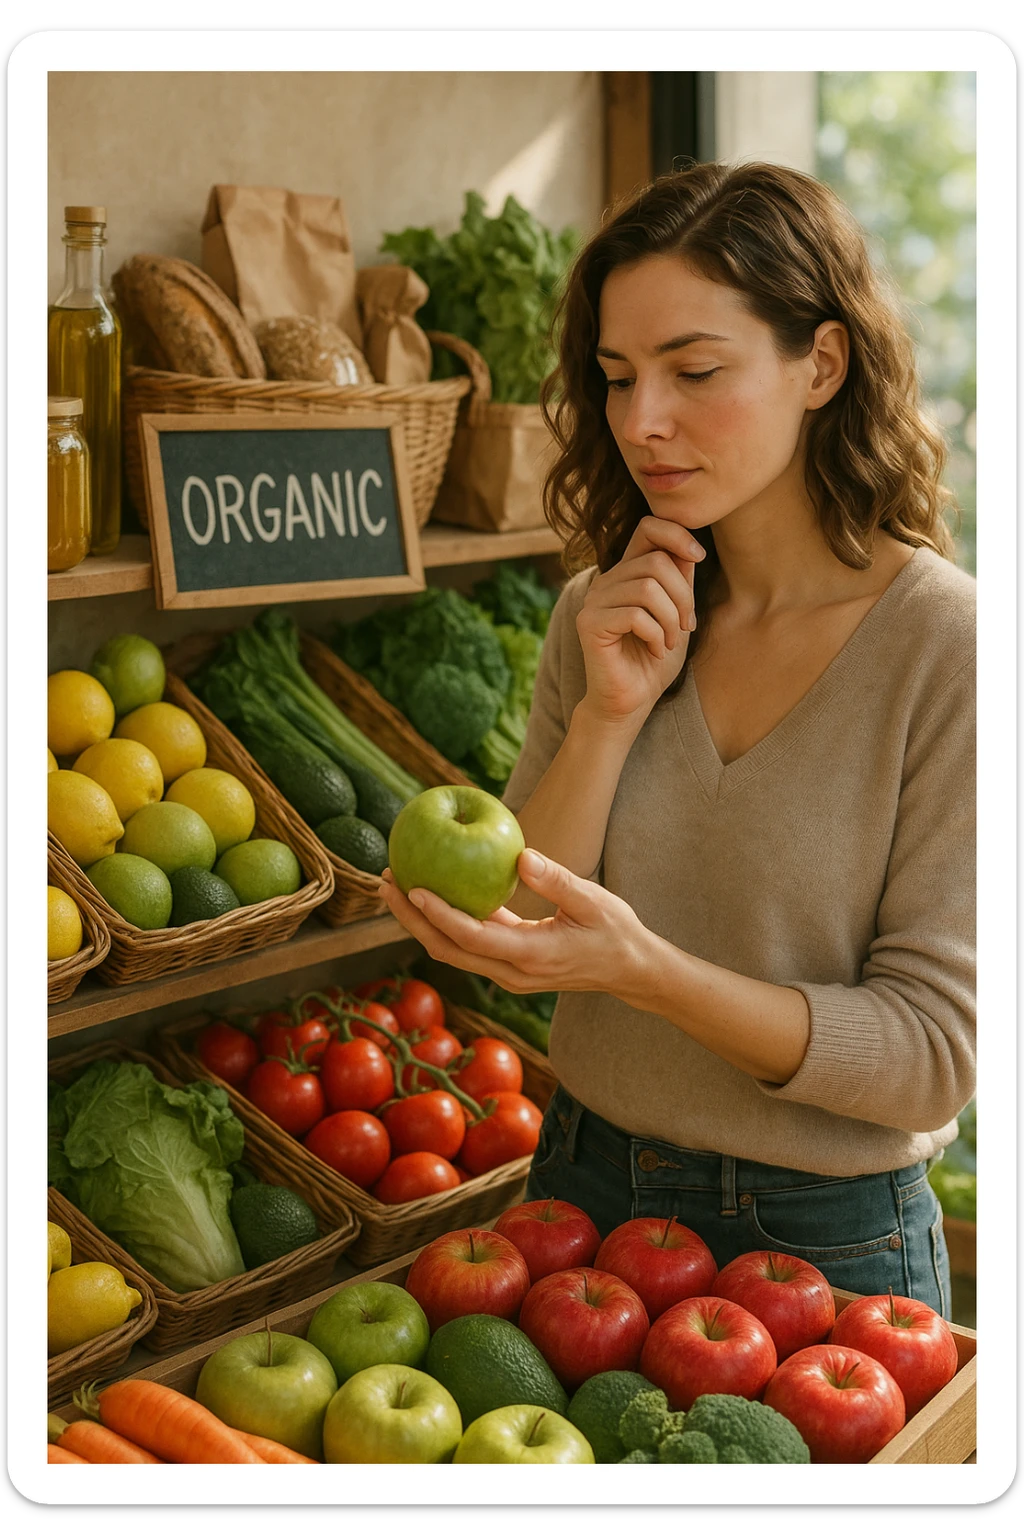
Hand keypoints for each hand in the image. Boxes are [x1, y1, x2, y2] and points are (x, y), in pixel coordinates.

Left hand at [379, 849, 651, 1000]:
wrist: (630, 970)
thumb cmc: (616, 932)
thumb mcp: (595, 901)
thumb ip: (558, 881)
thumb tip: (521, 856)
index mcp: (531, 956)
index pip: (473, 938)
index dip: (439, 915)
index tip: (413, 888)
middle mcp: (511, 972)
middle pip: (447, 949)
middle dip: (411, 919)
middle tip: (386, 882)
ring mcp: (507, 974)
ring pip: (451, 951)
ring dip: (420, 922)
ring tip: (396, 885)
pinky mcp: (507, 966)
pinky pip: (467, 946)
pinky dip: (443, 922)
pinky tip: (431, 892)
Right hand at [576, 515, 705, 728]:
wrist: (631, 701)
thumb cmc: (654, 659)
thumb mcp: (676, 613)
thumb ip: (679, 580)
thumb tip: (689, 548)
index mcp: (626, 573)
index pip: (648, 528)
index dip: (677, 535)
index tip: (698, 558)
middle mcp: (606, 581)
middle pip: (656, 562)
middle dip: (683, 596)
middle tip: (686, 627)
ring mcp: (594, 601)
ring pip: (648, 588)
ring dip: (671, 619)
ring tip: (669, 642)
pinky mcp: (589, 623)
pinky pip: (634, 615)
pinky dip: (655, 635)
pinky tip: (655, 651)